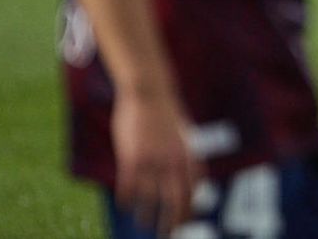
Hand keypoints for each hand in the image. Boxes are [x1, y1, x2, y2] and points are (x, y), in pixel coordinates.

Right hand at [111, 89, 200, 235]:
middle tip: (167, 236)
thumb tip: (193, 176)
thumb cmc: (166, 113)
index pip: (193, 191)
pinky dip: (127, 199)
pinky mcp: (132, 158)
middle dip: (171, 222)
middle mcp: (173, 162)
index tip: (184, 222)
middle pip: (175, 201)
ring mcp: (153, 161)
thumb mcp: (184, 135)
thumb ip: (186, 156)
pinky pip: (129, 187)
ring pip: (149, 199)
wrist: (149, 92)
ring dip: (146, 215)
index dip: (189, 209)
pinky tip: (124, 204)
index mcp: (188, 155)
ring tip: (143, 223)